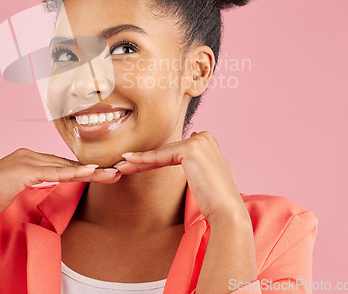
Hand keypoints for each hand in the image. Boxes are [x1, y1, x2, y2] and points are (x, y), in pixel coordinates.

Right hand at [0, 148, 121, 221]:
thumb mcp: (15, 188)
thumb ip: (31, 183)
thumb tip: (46, 185)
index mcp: (27, 157)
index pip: (60, 164)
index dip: (80, 169)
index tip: (100, 174)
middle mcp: (29, 154)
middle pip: (67, 162)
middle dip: (92, 169)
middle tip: (116, 171)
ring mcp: (27, 160)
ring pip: (66, 166)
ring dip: (92, 171)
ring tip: (113, 174)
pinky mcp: (25, 171)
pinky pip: (56, 173)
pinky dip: (75, 173)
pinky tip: (91, 173)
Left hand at [112, 131, 247, 223]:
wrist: (227, 211)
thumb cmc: (216, 199)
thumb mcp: (207, 175)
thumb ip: (199, 161)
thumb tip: (191, 150)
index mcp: (207, 141)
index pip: (174, 149)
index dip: (154, 158)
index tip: (135, 164)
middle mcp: (204, 137)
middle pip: (166, 150)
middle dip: (144, 159)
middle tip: (123, 165)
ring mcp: (198, 141)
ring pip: (161, 153)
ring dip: (139, 160)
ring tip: (121, 166)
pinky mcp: (191, 149)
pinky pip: (160, 156)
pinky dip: (143, 161)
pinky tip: (128, 162)